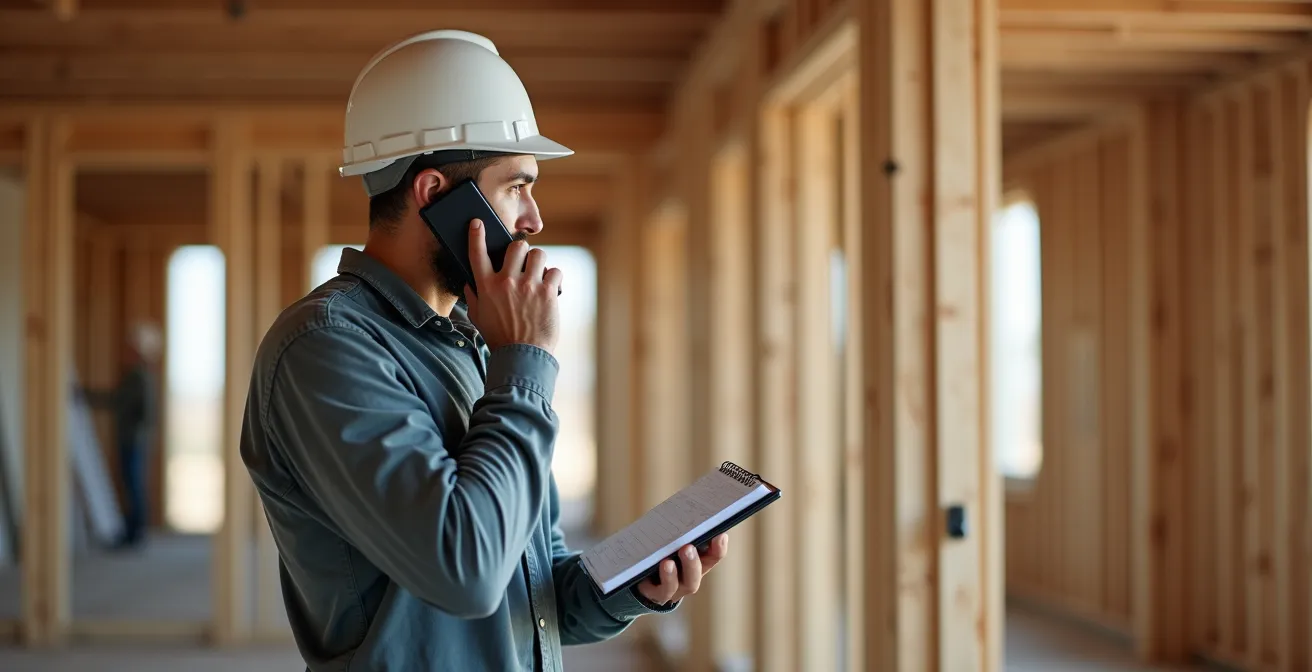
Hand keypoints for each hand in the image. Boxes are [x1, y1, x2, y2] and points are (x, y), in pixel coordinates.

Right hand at [462, 219, 562, 353]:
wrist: (521, 355)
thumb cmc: (499, 337)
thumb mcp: (478, 317)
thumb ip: (473, 297)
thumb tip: (470, 283)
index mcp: (486, 287)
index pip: (477, 254)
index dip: (476, 235)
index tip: (477, 223)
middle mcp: (506, 282)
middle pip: (516, 246)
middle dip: (521, 250)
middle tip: (523, 261)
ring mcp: (528, 286)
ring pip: (538, 254)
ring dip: (539, 262)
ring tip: (539, 274)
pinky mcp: (547, 292)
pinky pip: (555, 271)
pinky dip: (555, 278)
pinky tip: (551, 288)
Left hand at [635, 534, 727, 605]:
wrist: (641, 578)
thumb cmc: (660, 552)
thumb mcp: (669, 540)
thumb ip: (677, 530)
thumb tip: (682, 507)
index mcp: (698, 562)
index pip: (713, 556)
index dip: (719, 547)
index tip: (720, 535)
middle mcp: (690, 577)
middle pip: (697, 573)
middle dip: (693, 561)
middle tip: (688, 547)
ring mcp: (675, 589)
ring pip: (681, 585)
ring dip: (675, 573)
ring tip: (668, 562)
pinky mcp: (656, 594)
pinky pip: (661, 590)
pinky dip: (663, 579)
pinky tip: (661, 567)